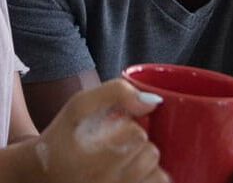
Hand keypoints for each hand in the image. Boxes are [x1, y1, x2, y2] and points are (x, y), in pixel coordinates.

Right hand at [32, 79, 169, 182]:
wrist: (41, 176)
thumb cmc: (63, 136)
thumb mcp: (80, 104)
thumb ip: (116, 92)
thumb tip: (152, 102)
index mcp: (91, 164)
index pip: (137, 136)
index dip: (130, 125)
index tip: (114, 128)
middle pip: (150, 155)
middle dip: (139, 144)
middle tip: (118, 144)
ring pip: (157, 175)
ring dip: (146, 163)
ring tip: (126, 159)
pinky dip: (150, 178)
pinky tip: (133, 172)